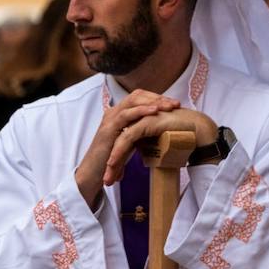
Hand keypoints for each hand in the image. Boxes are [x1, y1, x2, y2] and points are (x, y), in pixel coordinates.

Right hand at [75, 90, 181, 206]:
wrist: (92, 173)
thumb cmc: (111, 161)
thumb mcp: (129, 143)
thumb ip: (140, 135)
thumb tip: (160, 133)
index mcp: (119, 114)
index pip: (139, 98)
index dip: (157, 98)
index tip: (174, 105)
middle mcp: (113, 112)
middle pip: (137, 95)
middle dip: (158, 97)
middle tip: (176, 104)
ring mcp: (110, 119)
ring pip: (133, 101)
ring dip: (153, 102)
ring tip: (169, 106)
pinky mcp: (108, 128)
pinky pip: (126, 114)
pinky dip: (141, 111)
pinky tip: (154, 112)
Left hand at [103, 107, 218, 185]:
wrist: (196, 129)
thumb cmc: (180, 135)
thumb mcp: (157, 143)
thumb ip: (146, 147)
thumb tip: (140, 158)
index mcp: (137, 125)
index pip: (120, 144)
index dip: (116, 162)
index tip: (112, 179)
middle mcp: (136, 121)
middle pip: (116, 143)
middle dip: (110, 164)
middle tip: (106, 181)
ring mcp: (139, 120)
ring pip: (119, 142)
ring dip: (112, 161)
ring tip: (108, 178)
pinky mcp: (145, 122)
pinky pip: (127, 138)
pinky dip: (119, 151)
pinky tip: (113, 162)